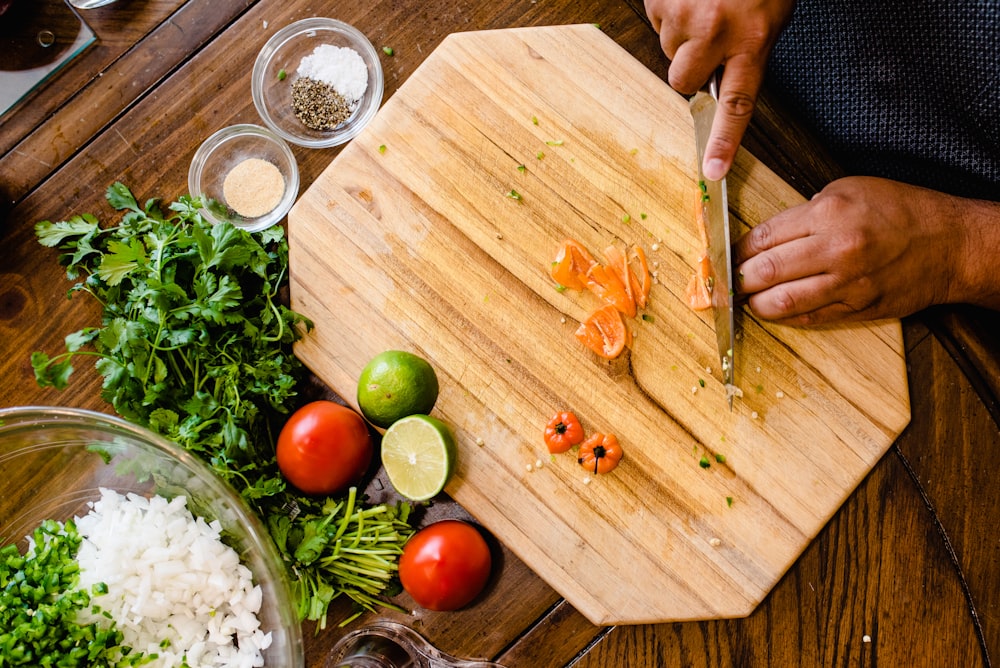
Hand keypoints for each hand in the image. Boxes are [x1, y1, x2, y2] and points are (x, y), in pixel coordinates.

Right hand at [644, 0, 794, 178]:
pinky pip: (656, 17)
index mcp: (752, 40)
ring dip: (680, 30)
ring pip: (667, 47)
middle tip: (706, 36)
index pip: (737, 105)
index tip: (712, 171)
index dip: (723, 141)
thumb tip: (720, 80)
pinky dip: (668, 6)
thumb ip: (747, 50)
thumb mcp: (771, 14)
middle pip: (683, 80)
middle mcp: (716, 32)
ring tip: (702, 0)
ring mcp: (683, 14)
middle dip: (688, 65)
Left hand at [733, 176, 999, 324]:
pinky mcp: (858, 309)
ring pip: (780, 303)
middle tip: (727, 280)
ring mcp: (847, 284)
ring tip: (746, 298)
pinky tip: (774, 310)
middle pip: (763, 272)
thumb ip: (804, 212)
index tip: (723, 255)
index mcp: (828, 213)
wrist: (950, 244)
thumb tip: (762, 236)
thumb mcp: (848, 190)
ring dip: (755, 303)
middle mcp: (836, 250)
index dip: (735, 250)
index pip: (762, 237)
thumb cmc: (900, 210)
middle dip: (737, 278)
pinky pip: (808, 319)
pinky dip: (785, 317)